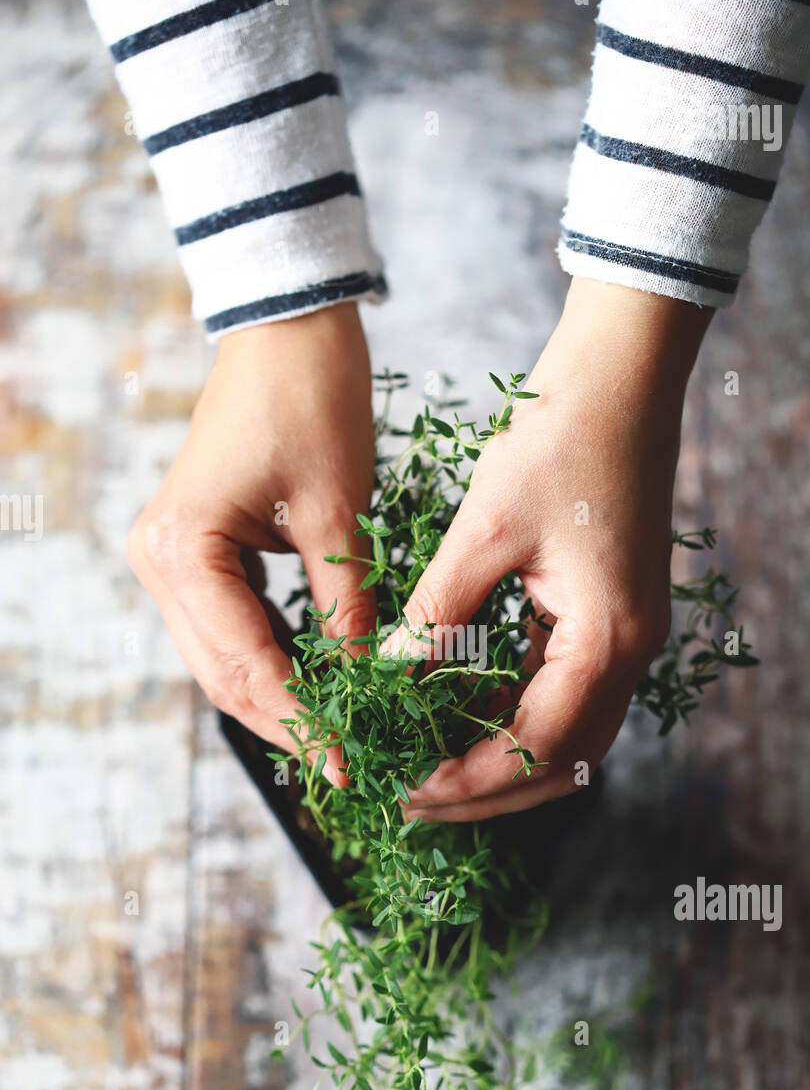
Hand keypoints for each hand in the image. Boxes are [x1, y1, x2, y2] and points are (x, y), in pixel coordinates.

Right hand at [126, 303, 375, 784]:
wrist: (287, 327)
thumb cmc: (312, 399)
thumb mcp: (339, 514)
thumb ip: (348, 608)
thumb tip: (370, 688)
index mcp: (182, 550)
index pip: (245, 663)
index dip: (301, 719)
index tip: (349, 761)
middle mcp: (159, 561)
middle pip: (223, 674)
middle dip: (286, 722)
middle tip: (348, 763)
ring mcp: (171, 557)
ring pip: (223, 658)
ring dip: (278, 698)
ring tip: (338, 736)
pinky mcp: (196, 550)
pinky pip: (231, 626)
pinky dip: (273, 660)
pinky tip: (318, 686)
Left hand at [389, 277, 712, 820]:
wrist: (622, 376)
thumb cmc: (560, 439)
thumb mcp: (483, 532)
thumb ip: (438, 614)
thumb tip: (391, 679)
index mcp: (607, 641)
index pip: (534, 751)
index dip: (466, 781)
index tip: (405, 790)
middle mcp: (630, 652)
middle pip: (560, 764)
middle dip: (485, 789)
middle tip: (413, 796)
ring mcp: (628, 636)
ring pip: (564, 734)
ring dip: (499, 756)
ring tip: (428, 760)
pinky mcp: (612, 614)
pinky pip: (562, 689)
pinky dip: (513, 711)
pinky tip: (459, 705)